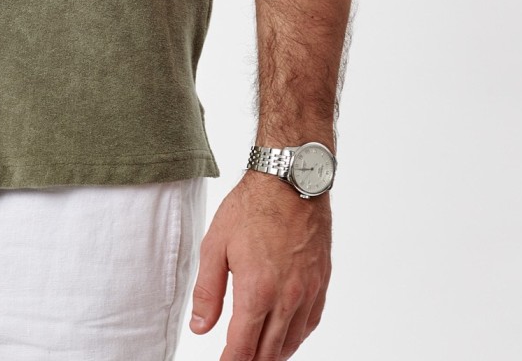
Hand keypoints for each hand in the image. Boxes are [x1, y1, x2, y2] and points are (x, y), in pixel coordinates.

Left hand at [189, 170, 330, 360]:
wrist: (291, 179)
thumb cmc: (252, 207)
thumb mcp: (215, 245)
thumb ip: (207, 291)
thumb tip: (200, 327)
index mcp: (257, 291)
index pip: (243, 349)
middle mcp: (287, 298)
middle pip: (268, 354)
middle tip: (236, 359)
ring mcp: (308, 292)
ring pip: (291, 343)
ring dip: (272, 354)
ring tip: (256, 354)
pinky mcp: (321, 282)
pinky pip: (310, 324)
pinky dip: (295, 338)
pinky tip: (284, 337)